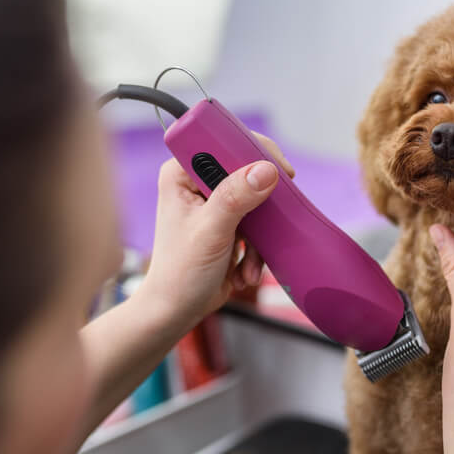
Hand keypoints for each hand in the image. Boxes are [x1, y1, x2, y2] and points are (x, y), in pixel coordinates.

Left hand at [141, 133, 294, 324]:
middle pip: (246, 170)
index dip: (252, 151)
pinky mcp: (230, 223)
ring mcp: (216, 204)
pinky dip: (258, 249)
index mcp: (181, 173)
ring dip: (261, 234)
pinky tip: (244, 270)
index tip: (277, 170)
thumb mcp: (210, 232)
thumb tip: (266, 170)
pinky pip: (259, 224)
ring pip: (258, 200)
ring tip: (249, 262)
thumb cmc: (180, 273)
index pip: (223, 143)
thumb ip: (236, 198)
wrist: (177, 310)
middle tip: (274, 216)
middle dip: (262, 202)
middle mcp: (198, 182)